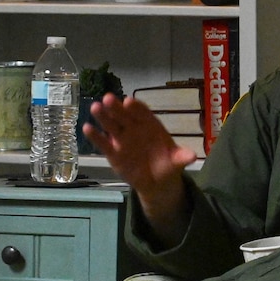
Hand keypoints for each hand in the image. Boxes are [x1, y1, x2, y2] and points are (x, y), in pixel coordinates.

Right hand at [83, 94, 194, 240]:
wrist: (157, 182)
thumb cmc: (168, 164)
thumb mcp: (177, 162)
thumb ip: (182, 157)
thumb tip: (193, 156)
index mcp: (151, 126)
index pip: (143, 114)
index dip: (137, 108)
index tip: (129, 101)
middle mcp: (135, 129)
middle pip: (124, 116)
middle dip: (116, 108)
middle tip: (107, 98)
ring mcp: (122, 140)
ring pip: (112, 126)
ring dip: (103, 117)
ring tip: (95, 107)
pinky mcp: (113, 153)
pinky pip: (104, 144)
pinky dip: (95, 136)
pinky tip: (87, 128)